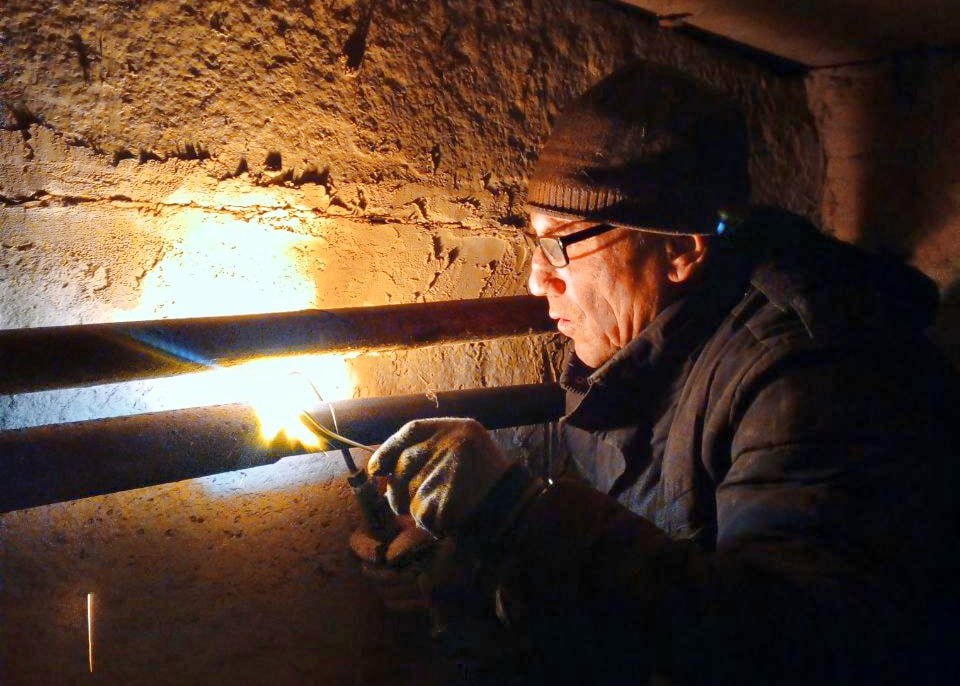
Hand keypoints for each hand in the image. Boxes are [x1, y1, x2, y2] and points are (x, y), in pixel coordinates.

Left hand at [367, 418, 511, 536]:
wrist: (517, 509)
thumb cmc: (488, 482)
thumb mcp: (467, 449)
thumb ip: (430, 451)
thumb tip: (380, 469)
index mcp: (457, 428)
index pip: (410, 431)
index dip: (387, 450)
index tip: (375, 469)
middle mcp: (451, 444)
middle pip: (403, 467)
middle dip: (398, 489)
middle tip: (409, 503)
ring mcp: (447, 472)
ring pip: (409, 494)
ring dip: (418, 508)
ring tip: (446, 508)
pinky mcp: (445, 499)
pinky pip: (422, 514)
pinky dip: (431, 522)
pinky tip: (452, 519)